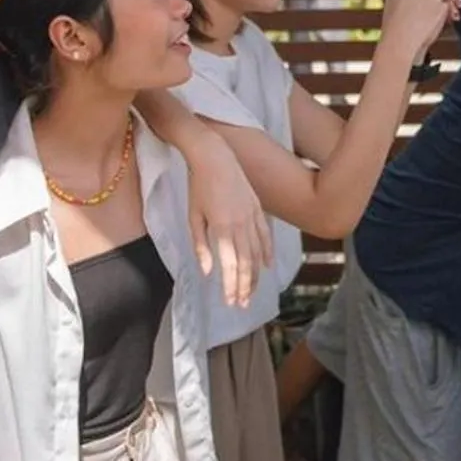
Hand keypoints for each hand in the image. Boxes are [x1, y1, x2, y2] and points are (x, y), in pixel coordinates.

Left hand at [184, 139, 273, 308]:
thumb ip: (201, 246)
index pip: (230, 265)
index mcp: (222, 228)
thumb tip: (208, 272)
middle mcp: (240, 224)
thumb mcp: (194, 217)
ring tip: (252, 292)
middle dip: (245, 286)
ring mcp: (252, 216)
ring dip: (255, 275)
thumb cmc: (198, 187)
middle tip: (242, 304)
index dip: (231, 286)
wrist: (215, 156)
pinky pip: (265, 235)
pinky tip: (267, 266)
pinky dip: (267, 252)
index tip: (230, 302)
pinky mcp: (258, 208)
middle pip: (246, 263)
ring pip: (257, 252)